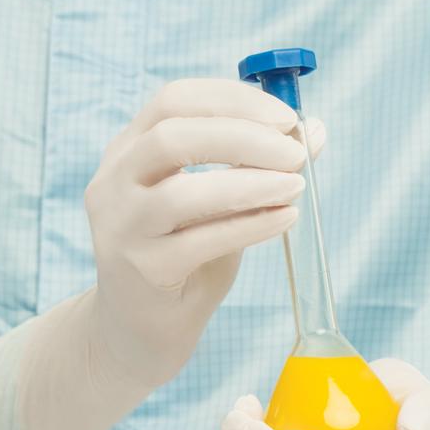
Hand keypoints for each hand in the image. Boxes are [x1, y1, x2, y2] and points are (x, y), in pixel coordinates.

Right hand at [83, 78, 324, 388]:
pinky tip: (284, 218)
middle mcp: (115, 182)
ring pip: (183, 192)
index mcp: (128, 150)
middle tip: (294, 154)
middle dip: (243, 136)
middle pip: (172, 136)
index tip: (285, 118)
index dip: (233, 100)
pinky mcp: (143, 270)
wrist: (141, 328)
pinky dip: (250, 225)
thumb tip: (315, 132)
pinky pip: (201, 241)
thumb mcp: (219, 204)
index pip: (174, 101)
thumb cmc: (184, 257)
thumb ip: (258, 166)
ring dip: (250, 183)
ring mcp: (123, 227)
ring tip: (296, 186)